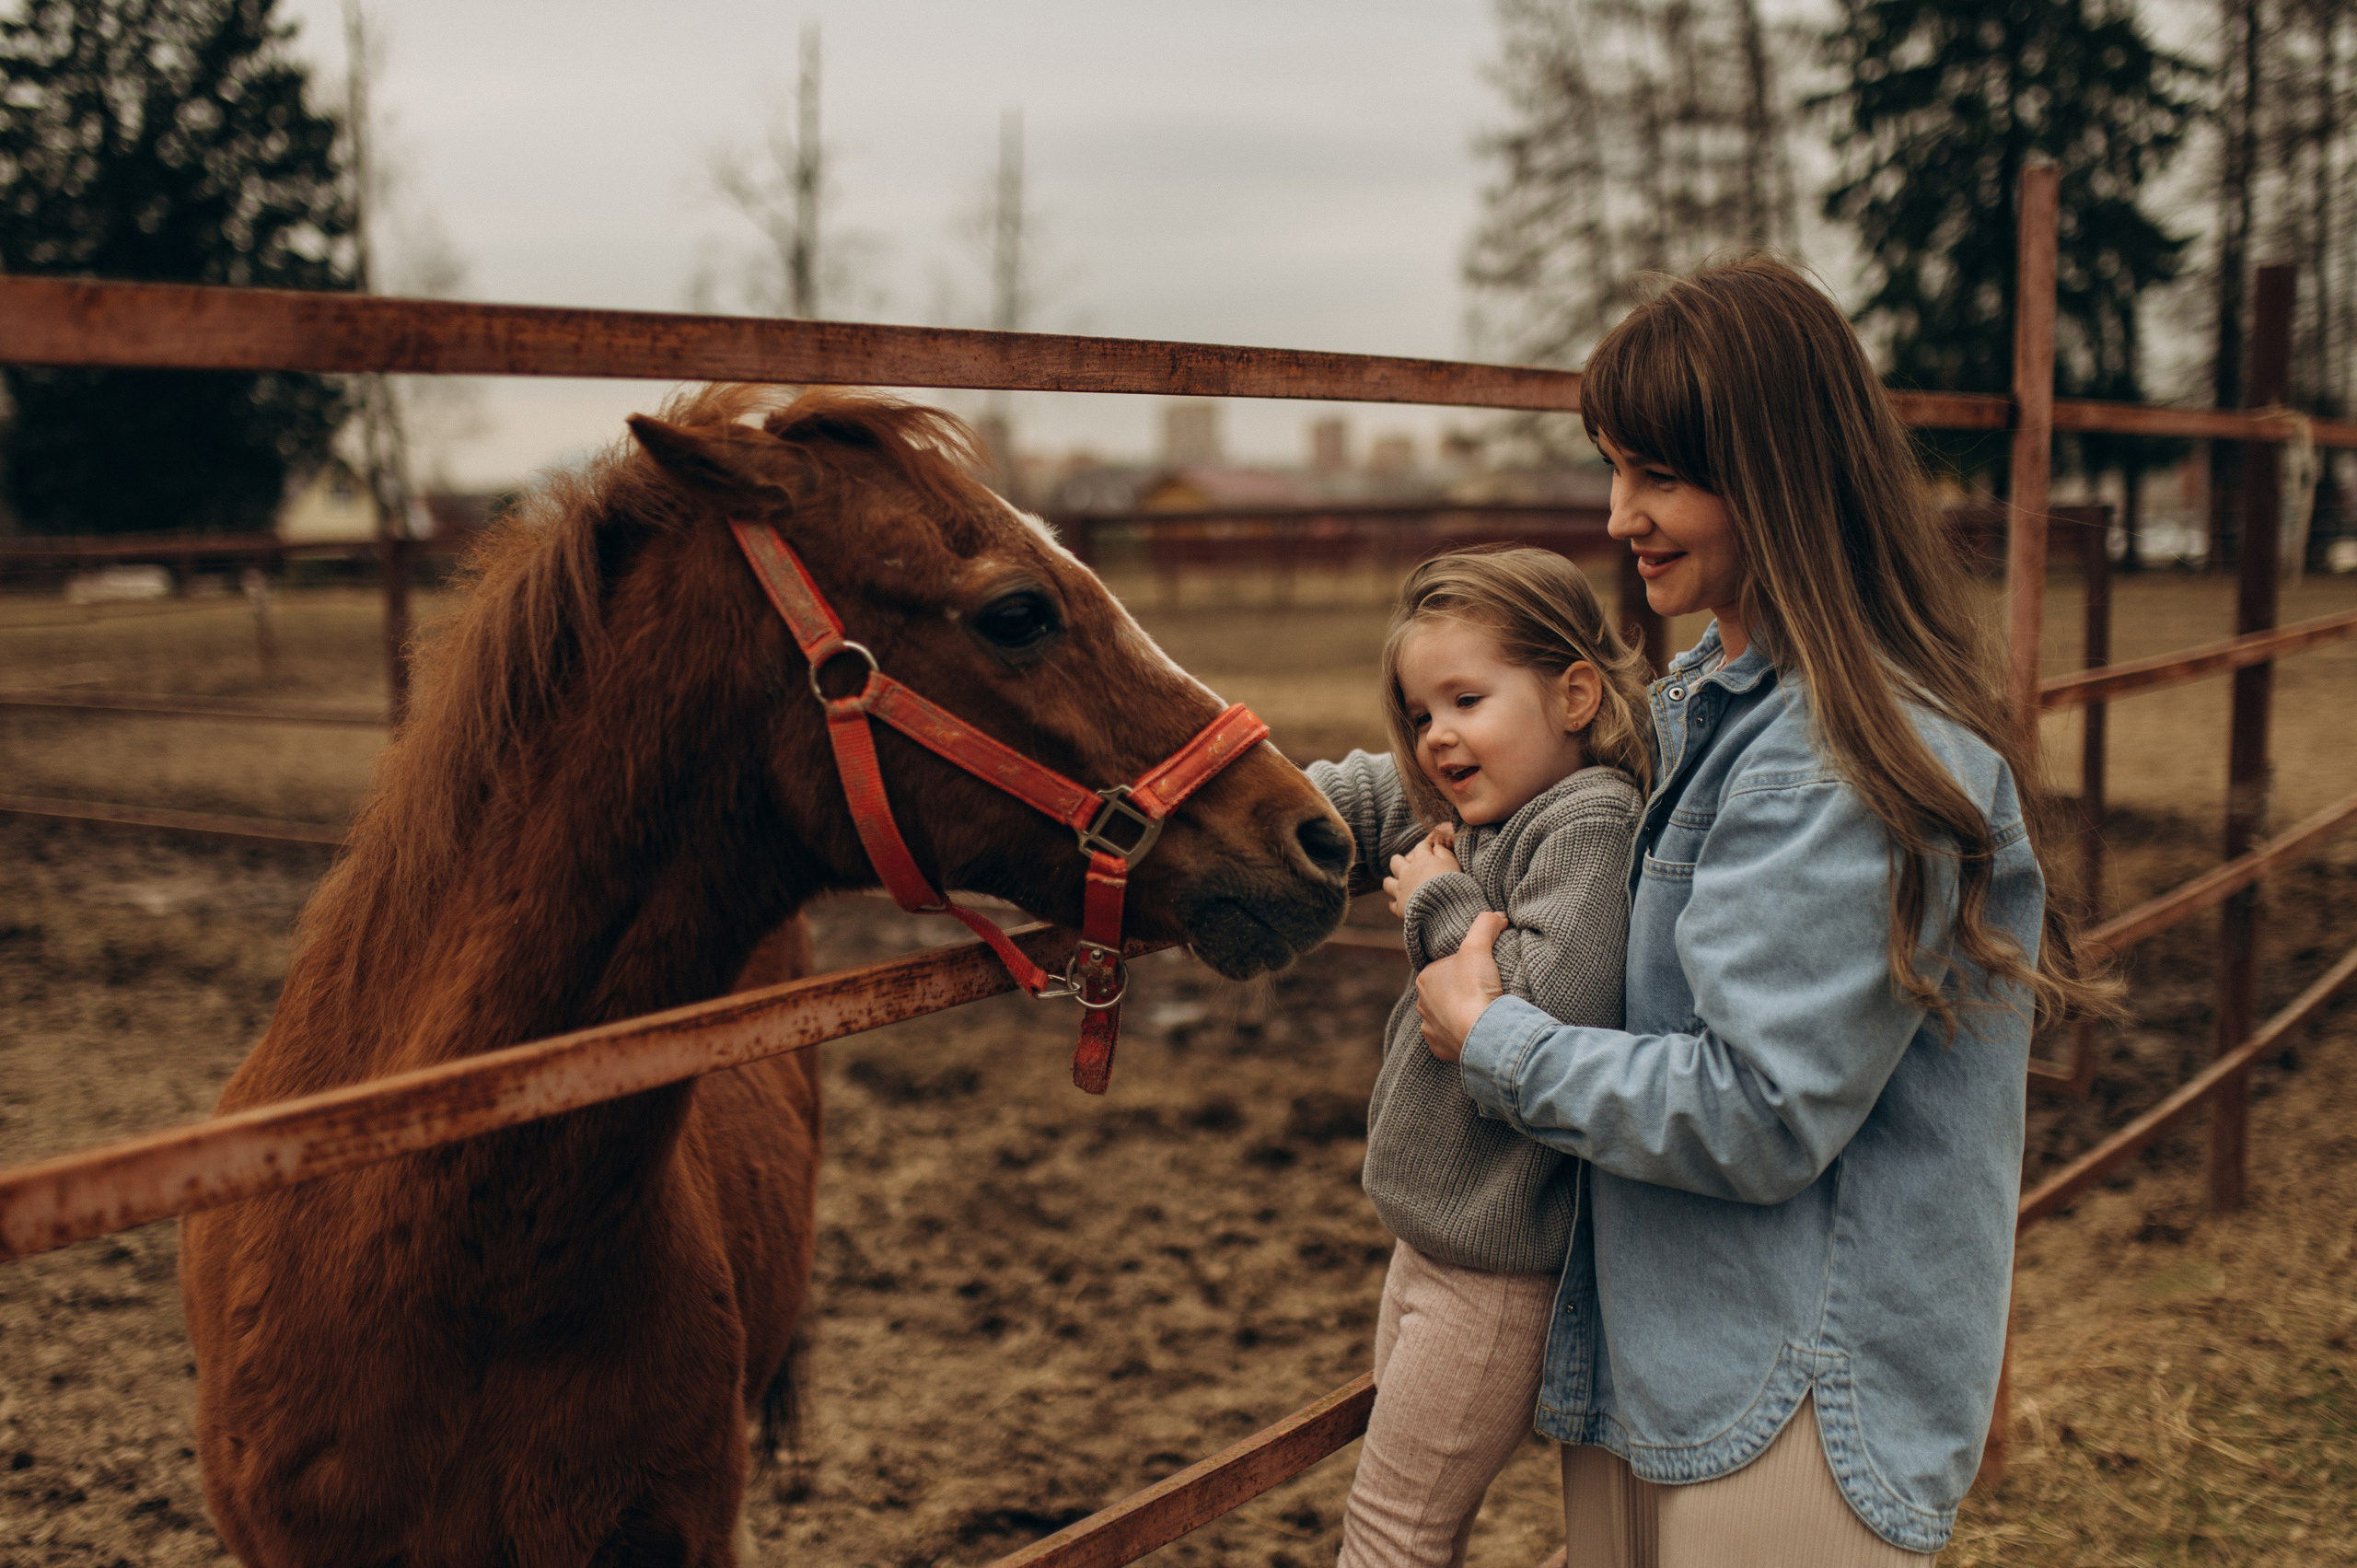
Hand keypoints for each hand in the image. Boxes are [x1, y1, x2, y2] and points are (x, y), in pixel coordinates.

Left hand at [1383, 823, 1460, 918]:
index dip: (1426, 845)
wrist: (1442, 906)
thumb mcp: (1451, 863)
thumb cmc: (1450, 882)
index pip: (1421, 847)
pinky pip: (1392, 905)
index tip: (1430, 846)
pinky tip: (1401, 904)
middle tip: (1407, 864)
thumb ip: (1444, 853)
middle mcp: (1407, 873)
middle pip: (1396, 862)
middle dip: (1400, 861)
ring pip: (1388, 883)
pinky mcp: (1400, 907)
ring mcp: (1401, 890)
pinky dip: (1395, 904)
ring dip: (1392, 882)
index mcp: (1421, 860)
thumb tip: (1437, 847)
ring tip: (1398, 884)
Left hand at [1417, 911, 1506, 1061]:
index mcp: (1425, 979)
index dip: (1464, 967)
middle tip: (1485, 990)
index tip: (1481, 970)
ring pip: (1447, 1018)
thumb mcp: (1479, 945)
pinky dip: (1464, 1035)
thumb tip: (1496, 915)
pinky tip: (1477, 1030)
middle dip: (1462, 992)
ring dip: (1461, 1015)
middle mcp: (1422, 1005)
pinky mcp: (1441, 1050)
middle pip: (1445, 993)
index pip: (1444, 968)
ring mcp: (1431, 1030)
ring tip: (1483, 1012)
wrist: (1483, 1032)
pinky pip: (1452, 1040)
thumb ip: (1485, 924)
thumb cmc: (1475, 987)